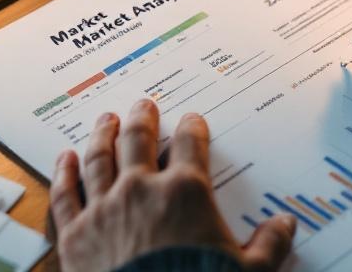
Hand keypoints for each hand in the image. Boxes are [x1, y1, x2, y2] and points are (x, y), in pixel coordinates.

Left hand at [50, 99, 296, 271]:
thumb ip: (269, 246)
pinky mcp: (75, 234)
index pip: (190, 146)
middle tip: (143, 106)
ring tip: (106, 121)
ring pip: (99, 158)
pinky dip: (64, 172)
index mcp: (185, 192)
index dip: (193, 128)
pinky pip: (66, 194)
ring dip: (103, 135)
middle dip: (142, 119)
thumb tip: (287, 227)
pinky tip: (64, 158)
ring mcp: (104, 208)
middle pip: (138, 140)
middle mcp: (141, 189)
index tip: (192, 120)